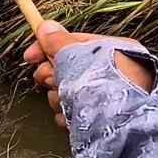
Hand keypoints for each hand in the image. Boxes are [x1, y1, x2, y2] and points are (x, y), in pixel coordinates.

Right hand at [23, 20, 155, 129]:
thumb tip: (46, 27)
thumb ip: (58, 42)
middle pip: (68, 68)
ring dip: (60, 97)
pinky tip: (71, 118)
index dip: (46, 47)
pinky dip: (69, 116)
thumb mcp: (76, 56)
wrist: (128, 130)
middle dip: (53, 76)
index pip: (72, 42)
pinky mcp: (102, 121)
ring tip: (66, 102)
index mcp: (112, 51)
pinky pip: (76, 113)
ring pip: (69, 93)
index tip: (29, 57)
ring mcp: (107, 98)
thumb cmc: (107, 87)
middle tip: (49, 80)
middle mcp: (112, 73)